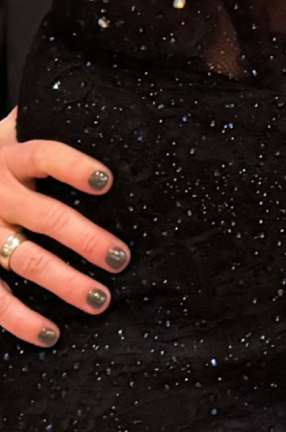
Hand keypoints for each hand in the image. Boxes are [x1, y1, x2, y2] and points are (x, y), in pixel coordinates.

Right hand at [0, 109, 129, 347]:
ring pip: (23, 261)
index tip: (107, 181)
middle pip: (45, 216)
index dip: (74, 167)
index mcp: (9, 155)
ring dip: (63, 283)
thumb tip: (115, 104)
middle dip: (85, 239)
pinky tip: (50, 334)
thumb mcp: (12, 129)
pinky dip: (19, 320)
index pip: (45, 156)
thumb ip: (49, 120)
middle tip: (120, 258)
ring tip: (101, 299)